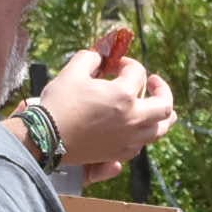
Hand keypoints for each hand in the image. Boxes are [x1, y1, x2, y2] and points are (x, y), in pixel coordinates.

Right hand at [36, 47, 175, 180]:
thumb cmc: (58, 104)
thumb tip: (101, 57)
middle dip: (162, 89)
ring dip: (161, 115)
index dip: (126, 63)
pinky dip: (144, 133)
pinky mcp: (119, 153)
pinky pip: (142, 144)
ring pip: (160, 129)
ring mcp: (129, 139)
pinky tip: (136, 127)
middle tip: (153, 81)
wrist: (46, 138)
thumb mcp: (72, 72)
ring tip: (156, 107)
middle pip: (165, 105)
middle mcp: (133, 118)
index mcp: (123, 95)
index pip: (137, 72)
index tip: (114, 64)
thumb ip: (91, 58)